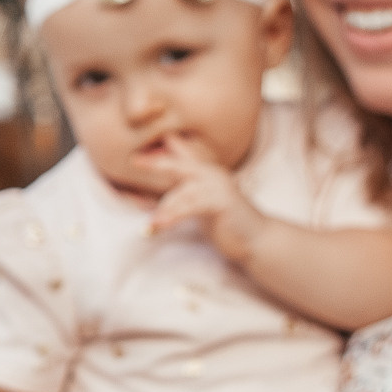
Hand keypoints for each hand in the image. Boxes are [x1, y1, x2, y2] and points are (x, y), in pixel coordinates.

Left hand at [149, 136, 266, 262]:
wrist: (257, 240)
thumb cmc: (226, 222)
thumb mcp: (200, 203)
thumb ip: (184, 192)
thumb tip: (162, 189)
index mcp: (205, 173)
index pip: (180, 156)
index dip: (160, 151)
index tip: (137, 152)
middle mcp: (212, 174)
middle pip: (179, 165)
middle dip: (156, 163)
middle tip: (135, 161)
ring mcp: (219, 187)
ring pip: (184, 191)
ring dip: (165, 208)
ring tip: (150, 224)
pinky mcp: (222, 202)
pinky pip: (192, 206)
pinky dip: (174, 216)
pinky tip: (160, 226)